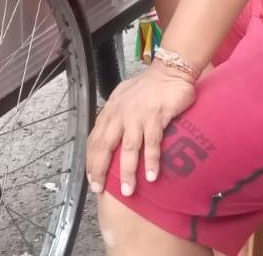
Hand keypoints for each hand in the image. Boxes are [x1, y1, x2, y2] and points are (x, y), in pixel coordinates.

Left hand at [85, 64, 195, 196]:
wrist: (170, 71)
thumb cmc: (148, 87)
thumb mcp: (124, 99)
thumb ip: (115, 117)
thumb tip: (107, 137)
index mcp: (110, 111)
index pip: (94, 139)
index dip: (91, 161)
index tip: (92, 179)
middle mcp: (120, 113)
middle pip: (105, 146)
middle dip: (101, 170)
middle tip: (101, 189)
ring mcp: (137, 115)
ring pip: (128, 148)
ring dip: (127, 171)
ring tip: (128, 190)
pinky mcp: (156, 116)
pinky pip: (151, 142)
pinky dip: (151, 160)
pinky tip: (151, 176)